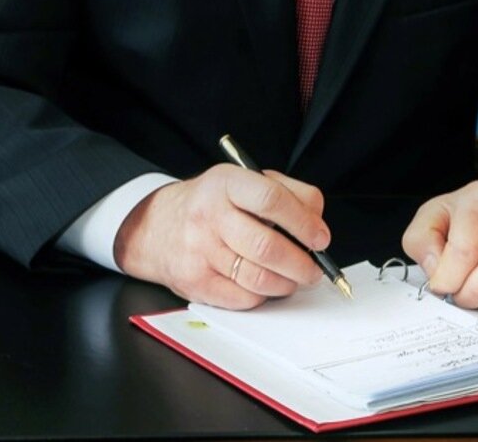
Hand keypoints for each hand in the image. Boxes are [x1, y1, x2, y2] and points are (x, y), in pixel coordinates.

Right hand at [114, 165, 328, 307]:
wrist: (156, 226)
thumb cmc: (212, 203)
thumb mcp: (244, 180)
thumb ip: (288, 191)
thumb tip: (317, 220)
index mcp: (226, 183)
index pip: (271, 199)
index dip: (303, 222)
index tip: (320, 238)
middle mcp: (209, 215)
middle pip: (267, 246)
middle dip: (301, 263)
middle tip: (314, 269)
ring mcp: (200, 251)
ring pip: (257, 277)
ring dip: (287, 283)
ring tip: (295, 279)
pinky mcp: (195, 282)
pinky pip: (242, 298)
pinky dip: (263, 296)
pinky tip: (266, 285)